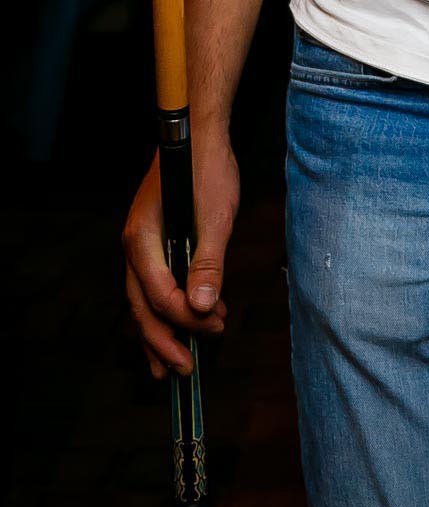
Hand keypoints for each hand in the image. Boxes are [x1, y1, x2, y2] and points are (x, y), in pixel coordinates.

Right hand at [123, 131, 236, 378]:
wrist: (199, 134)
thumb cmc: (207, 168)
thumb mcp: (215, 216)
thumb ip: (208, 262)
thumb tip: (203, 307)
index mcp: (143, 238)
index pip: (158, 293)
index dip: (183, 318)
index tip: (213, 328)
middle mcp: (135, 245)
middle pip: (142, 305)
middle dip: (163, 341)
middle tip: (184, 372)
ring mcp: (142, 245)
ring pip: (145, 300)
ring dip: (163, 332)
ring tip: (178, 364)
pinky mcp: (155, 242)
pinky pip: (156, 285)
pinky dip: (170, 309)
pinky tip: (189, 322)